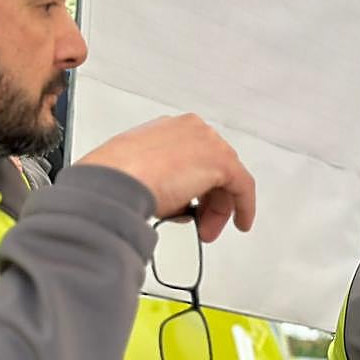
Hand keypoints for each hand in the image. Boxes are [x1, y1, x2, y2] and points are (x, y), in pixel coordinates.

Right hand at [77, 114, 255, 242]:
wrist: (116, 180)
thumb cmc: (116, 176)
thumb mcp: (139, 173)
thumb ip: (162, 180)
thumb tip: (173, 200)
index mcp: (168, 129)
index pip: (194, 157)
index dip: (196, 186)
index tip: (192, 205)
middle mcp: (191, 130)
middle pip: (213, 168)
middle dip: (208, 200)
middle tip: (201, 224)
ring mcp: (208, 143)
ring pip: (227, 178)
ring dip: (218, 208)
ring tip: (206, 230)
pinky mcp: (222, 162)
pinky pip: (243, 186)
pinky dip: (243, 206)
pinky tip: (240, 223)